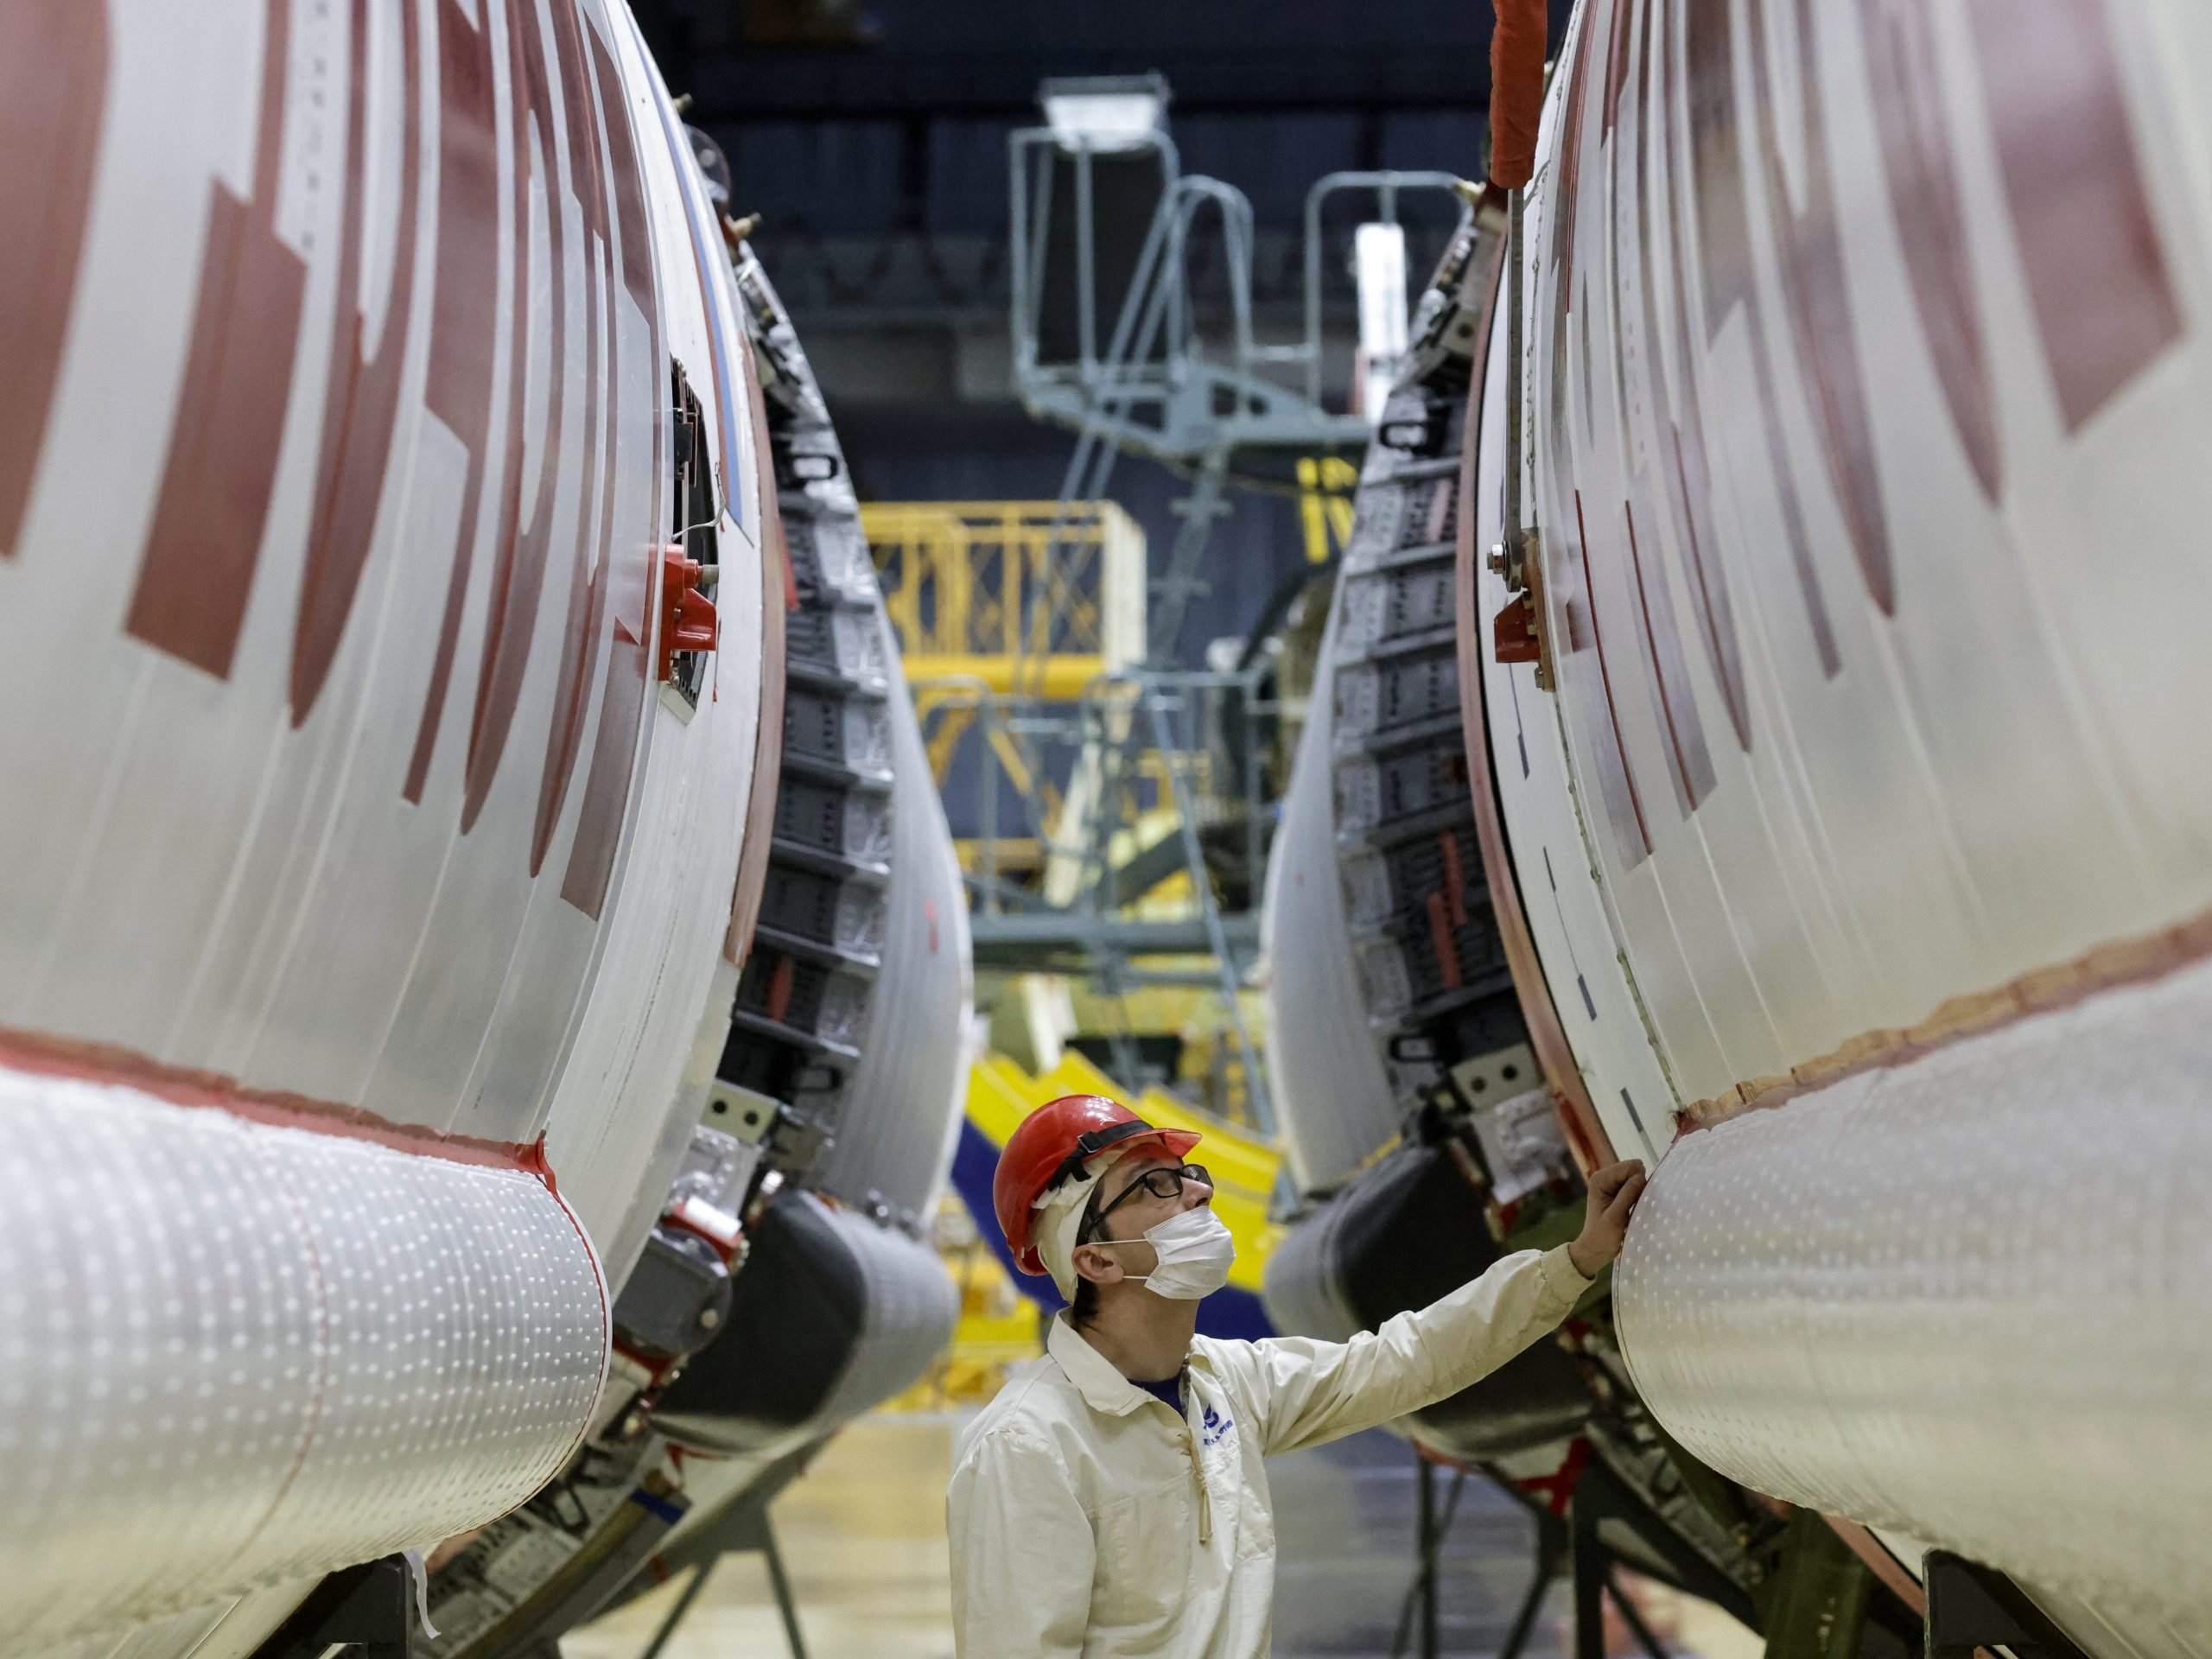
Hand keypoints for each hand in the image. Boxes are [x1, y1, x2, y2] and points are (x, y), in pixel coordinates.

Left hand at [1566, 1159, 1646, 1278]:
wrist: (1596, 1249)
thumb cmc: (1603, 1236)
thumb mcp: (1616, 1217)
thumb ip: (1628, 1195)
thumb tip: (1641, 1177)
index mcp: (1600, 1179)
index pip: (1630, 1167)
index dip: (1637, 1182)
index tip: (1634, 1202)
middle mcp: (1605, 1176)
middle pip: (1634, 1169)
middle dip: (1638, 1186)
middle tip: (1632, 1207)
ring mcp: (1612, 1183)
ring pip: (1637, 1177)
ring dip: (1639, 1192)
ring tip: (1632, 1209)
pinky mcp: (1619, 1190)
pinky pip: (1636, 1185)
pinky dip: (1639, 1196)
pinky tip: (1633, 1208)